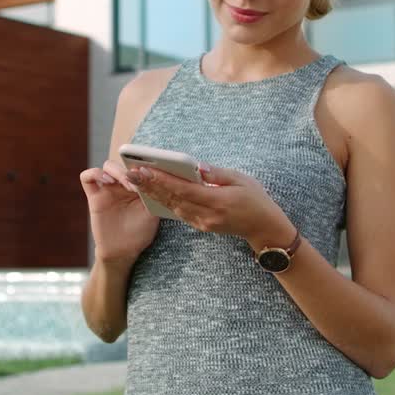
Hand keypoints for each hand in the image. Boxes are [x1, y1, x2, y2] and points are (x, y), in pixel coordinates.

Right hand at [79, 159, 159, 263]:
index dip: (143, 167)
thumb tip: (148, 174)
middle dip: (130, 169)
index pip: (139, 166)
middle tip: (136, 180)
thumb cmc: (140, 233)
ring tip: (124, 182)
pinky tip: (106, 180)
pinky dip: (93, 173)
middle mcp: (123, 184)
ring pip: (108, 166)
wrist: (123, 251)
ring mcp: (108, 189)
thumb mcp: (151, 213)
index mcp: (139, 185)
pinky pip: (87, 178)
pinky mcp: (94, 197)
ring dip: (117, 170)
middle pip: (123, 163)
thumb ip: (150, 194)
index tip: (148, 175)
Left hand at [125, 162, 295, 251]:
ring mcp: (203, 223)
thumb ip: (217, 174)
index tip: (144, 170)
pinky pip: (179, 212)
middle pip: (173, 199)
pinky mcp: (201, 226)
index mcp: (217, 202)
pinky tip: (154, 191)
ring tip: (137, 180)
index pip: (183, 189)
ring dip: (154, 193)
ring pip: (173, 207)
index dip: (161, 180)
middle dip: (150, 185)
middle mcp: (206, 215)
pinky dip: (165, 201)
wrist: (264, 228)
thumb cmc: (256, 200)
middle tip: (130, 173)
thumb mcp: (242, 180)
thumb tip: (196, 167)